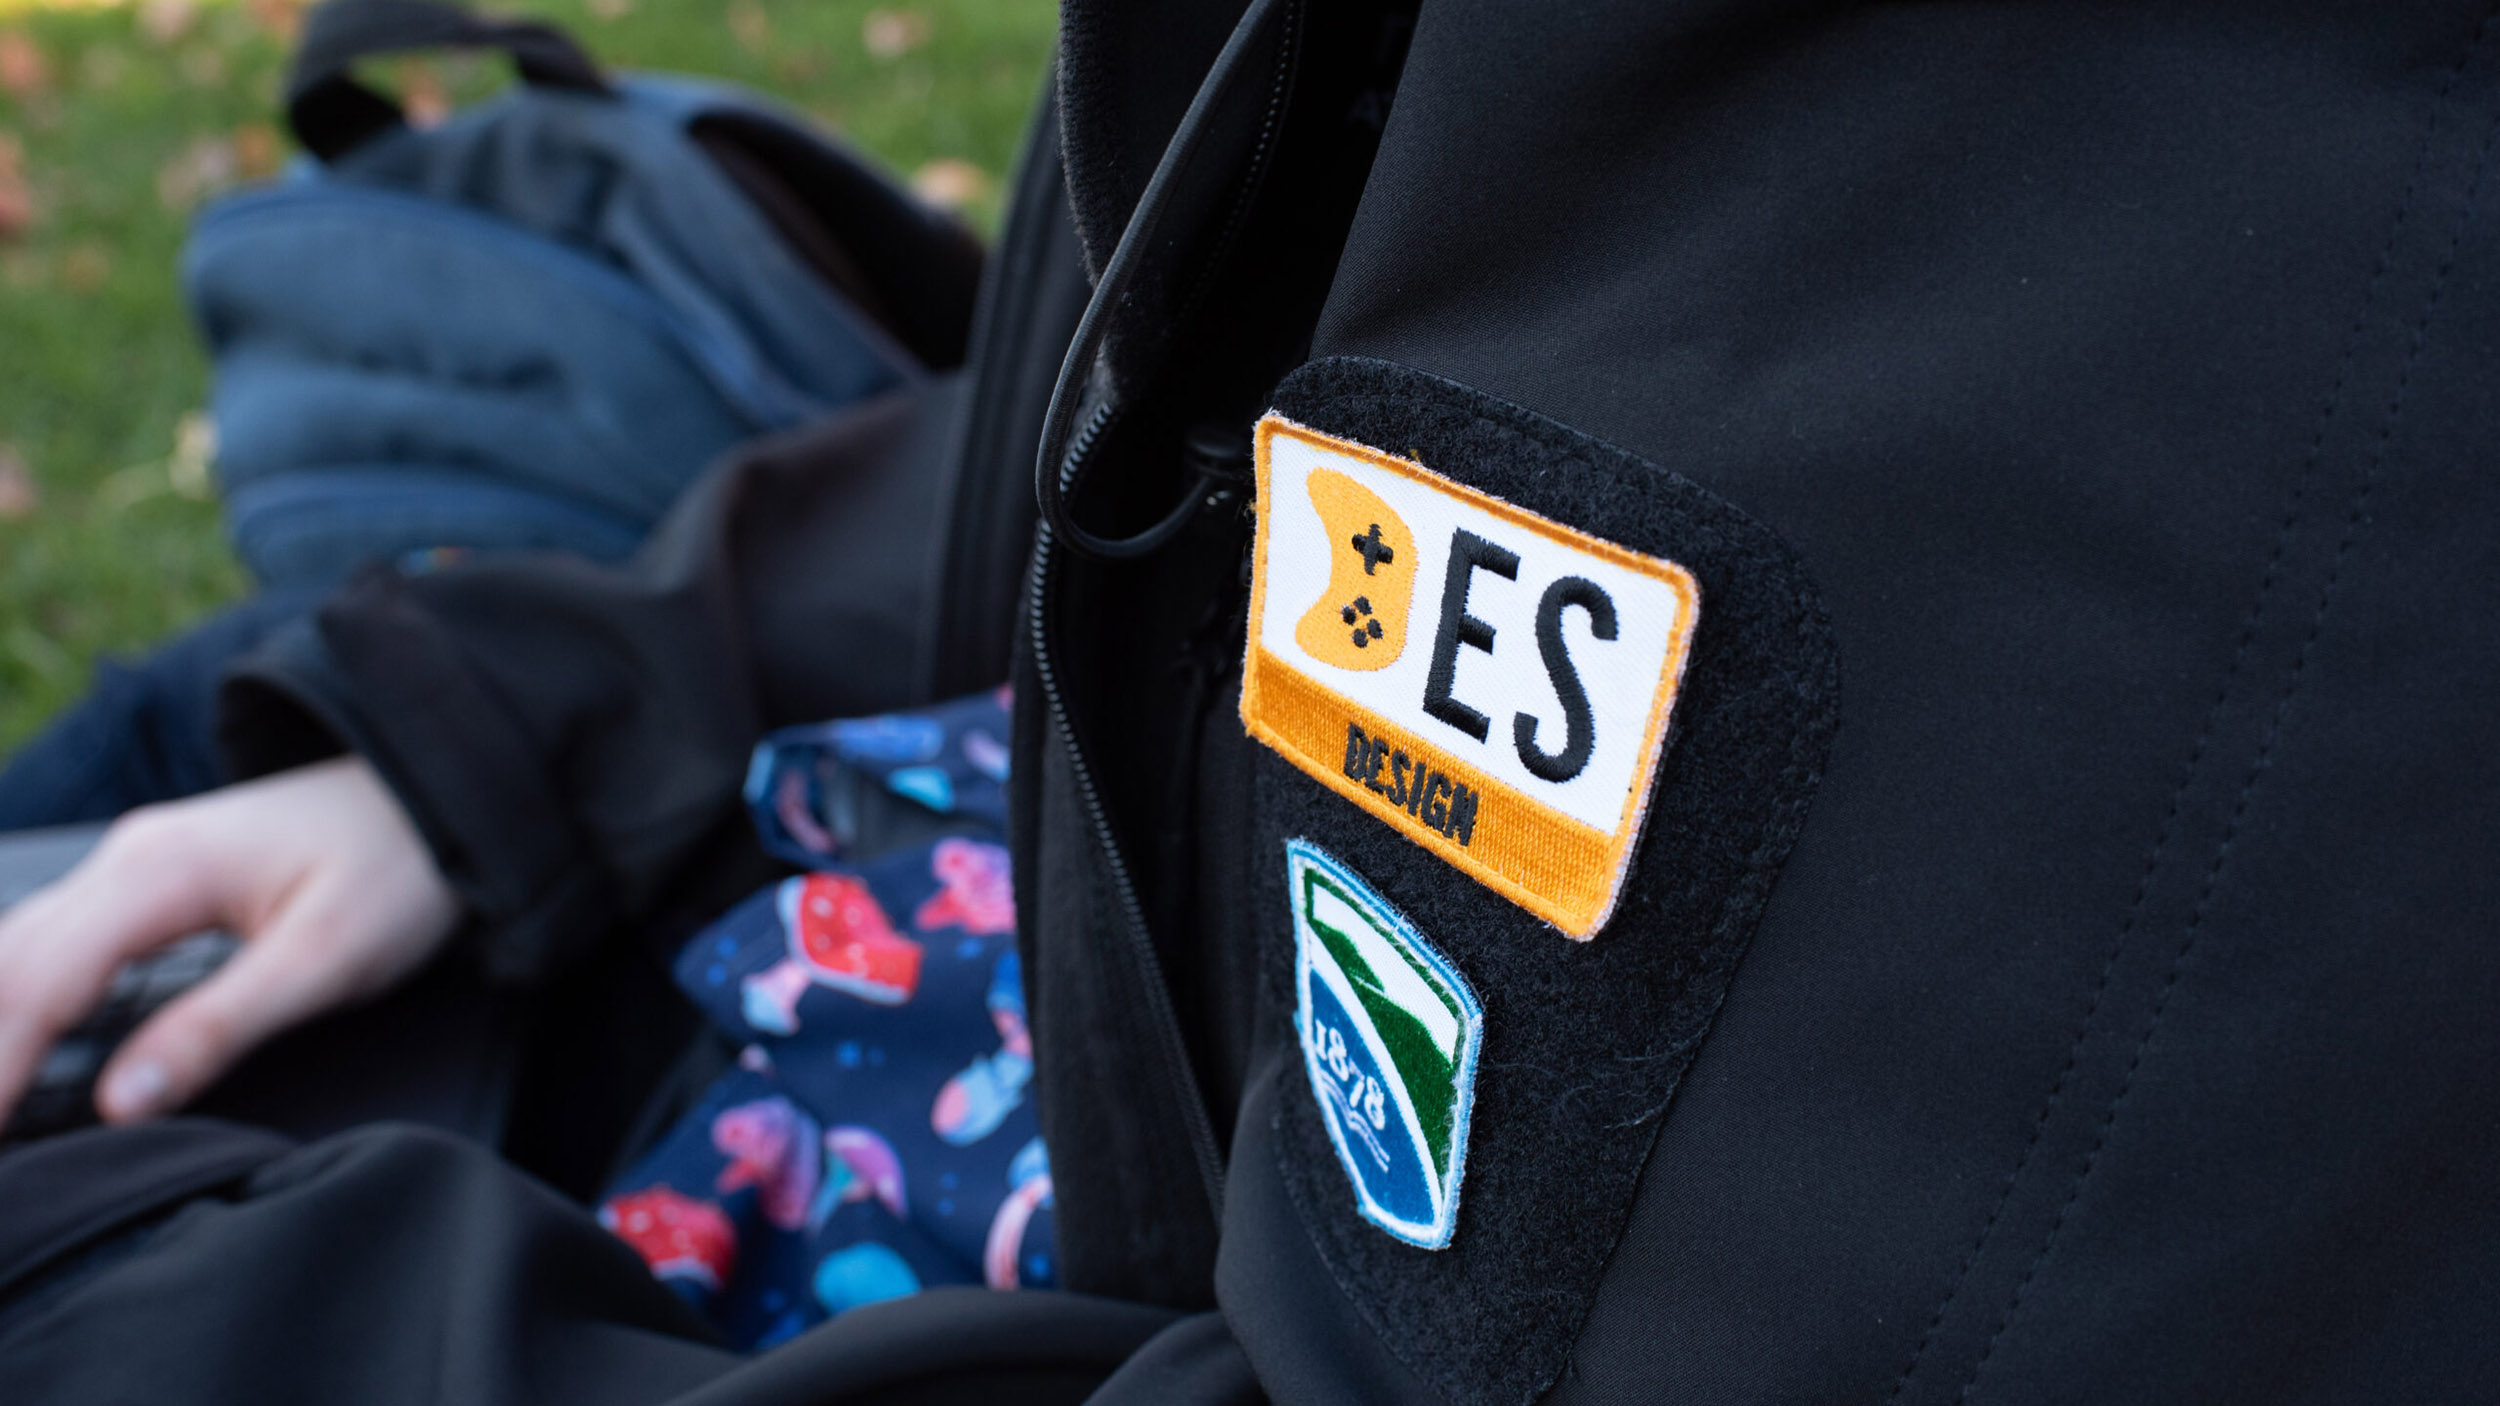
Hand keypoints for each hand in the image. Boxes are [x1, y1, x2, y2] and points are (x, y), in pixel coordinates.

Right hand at [0, 757, 459, 1125]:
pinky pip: (53, 941)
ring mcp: (131, 863)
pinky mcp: (148, 880)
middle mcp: (125, 858)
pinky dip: (19, 999)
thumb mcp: (326, 959)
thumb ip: (219, 1028)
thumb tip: (117, 1104)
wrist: (440, 789)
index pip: (35, 983)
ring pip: (17, 948)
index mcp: (158, 873)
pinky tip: (18, 1051)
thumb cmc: (398, 870)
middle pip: (6, 965)